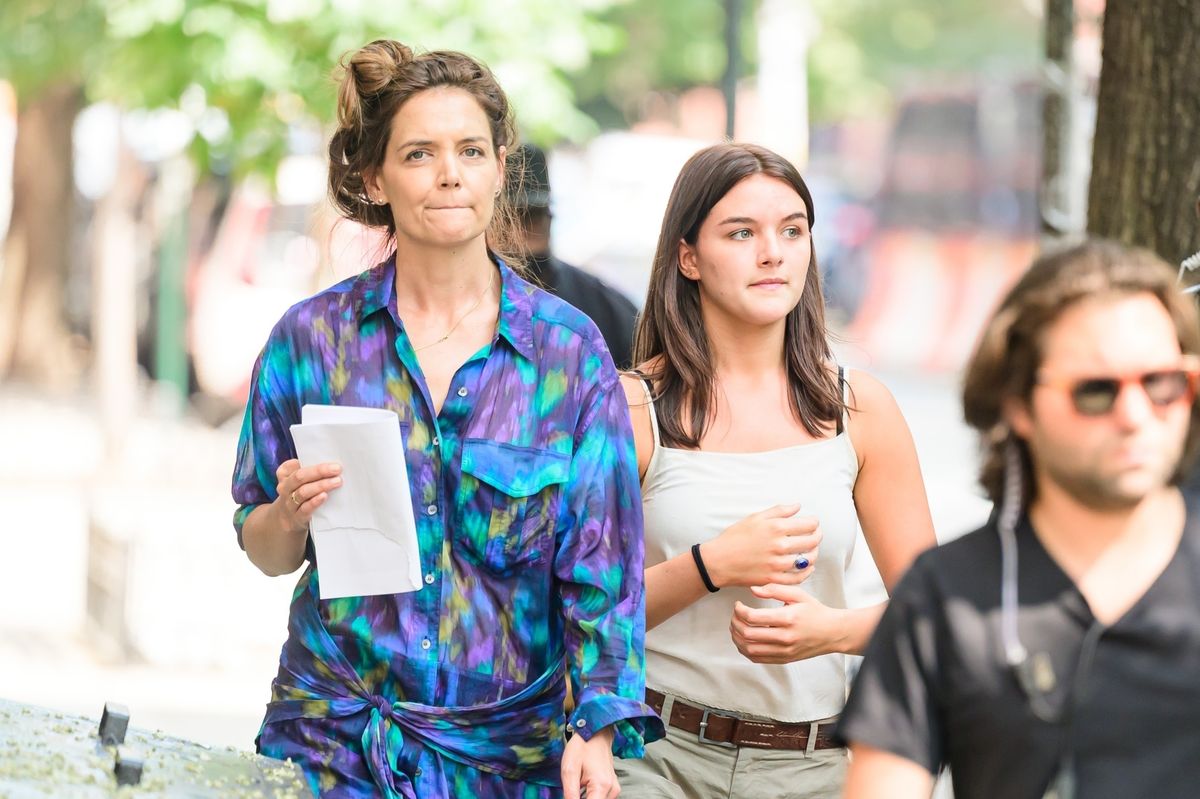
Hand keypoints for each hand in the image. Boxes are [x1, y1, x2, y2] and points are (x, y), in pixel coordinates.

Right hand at [272, 459, 341, 535]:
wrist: (286, 522)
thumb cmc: (297, 496)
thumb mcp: (297, 483)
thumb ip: (308, 473)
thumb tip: (331, 465)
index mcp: (285, 478)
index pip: (288, 467)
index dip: (302, 461)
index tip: (322, 457)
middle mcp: (285, 489)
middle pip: (300, 477)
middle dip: (319, 471)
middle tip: (337, 468)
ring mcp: (290, 503)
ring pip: (303, 492)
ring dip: (321, 485)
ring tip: (337, 482)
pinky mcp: (298, 517)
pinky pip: (305, 508)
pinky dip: (315, 502)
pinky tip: (324, 496)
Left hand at [562, 725, 618, 798]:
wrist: (596, 733)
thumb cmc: (582, 747)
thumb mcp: (569, 770)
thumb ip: (570, 794)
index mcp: (601, 786)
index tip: (571, 795)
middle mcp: (611, 790)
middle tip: (572, 790)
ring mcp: (614, 789)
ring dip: (586, 798)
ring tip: (578, 786)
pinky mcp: (612, 787)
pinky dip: (591, 797)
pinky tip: (582, 789)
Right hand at [702, 504, 820, 588]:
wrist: (719, 560)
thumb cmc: (735, 537)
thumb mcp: (755, 518)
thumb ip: (779, 511)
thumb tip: (797, 506)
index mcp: (776, 528)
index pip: (809, 525)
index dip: (815, 523)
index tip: (813, 523)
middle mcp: (780, 546)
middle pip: (812, 542)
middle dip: (817, 536)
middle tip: (815, 535)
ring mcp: (778, 564)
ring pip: (808, 560)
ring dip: (814, 554)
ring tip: (811, 550)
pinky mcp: (774, 578)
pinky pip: (798, 577)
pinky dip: (806, 572)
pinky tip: (807, 567)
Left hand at [730, 583, 843, 662]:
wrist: (832, 632)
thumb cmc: (815, 611)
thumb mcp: (798, 594)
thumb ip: (774, 589)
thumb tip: (752, 589)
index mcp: (788, 618)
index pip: (753, 617)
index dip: (739, 610)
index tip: (738, 605)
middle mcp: (785, 637)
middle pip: (748, 634)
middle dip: (735, 623)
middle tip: (735, 615)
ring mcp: (784, 651)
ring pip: (749, 649)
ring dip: (737, 638)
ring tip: (736, 626)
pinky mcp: (784, 659)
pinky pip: (757, 658)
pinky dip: (745, 650)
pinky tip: (744, 639)